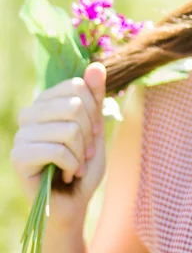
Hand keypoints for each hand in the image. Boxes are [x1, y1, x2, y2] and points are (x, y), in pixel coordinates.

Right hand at [10, 62, 107, 226]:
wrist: (72, 203)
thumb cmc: (84, 165)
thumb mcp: (95, 128)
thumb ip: (95, 97)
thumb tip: (96, 65)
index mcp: (47, 102)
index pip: (77, 85)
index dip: (94, 110)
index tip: (93, 131)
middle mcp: (30, 113)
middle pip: (74, 105)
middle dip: (89, 134)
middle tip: (84, 153)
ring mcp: (21, 134)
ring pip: (68, 129)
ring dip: (81, 153)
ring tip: (75, 165)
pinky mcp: (18, 157)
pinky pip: (57, 150)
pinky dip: (71, 165)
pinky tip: (66, 175)